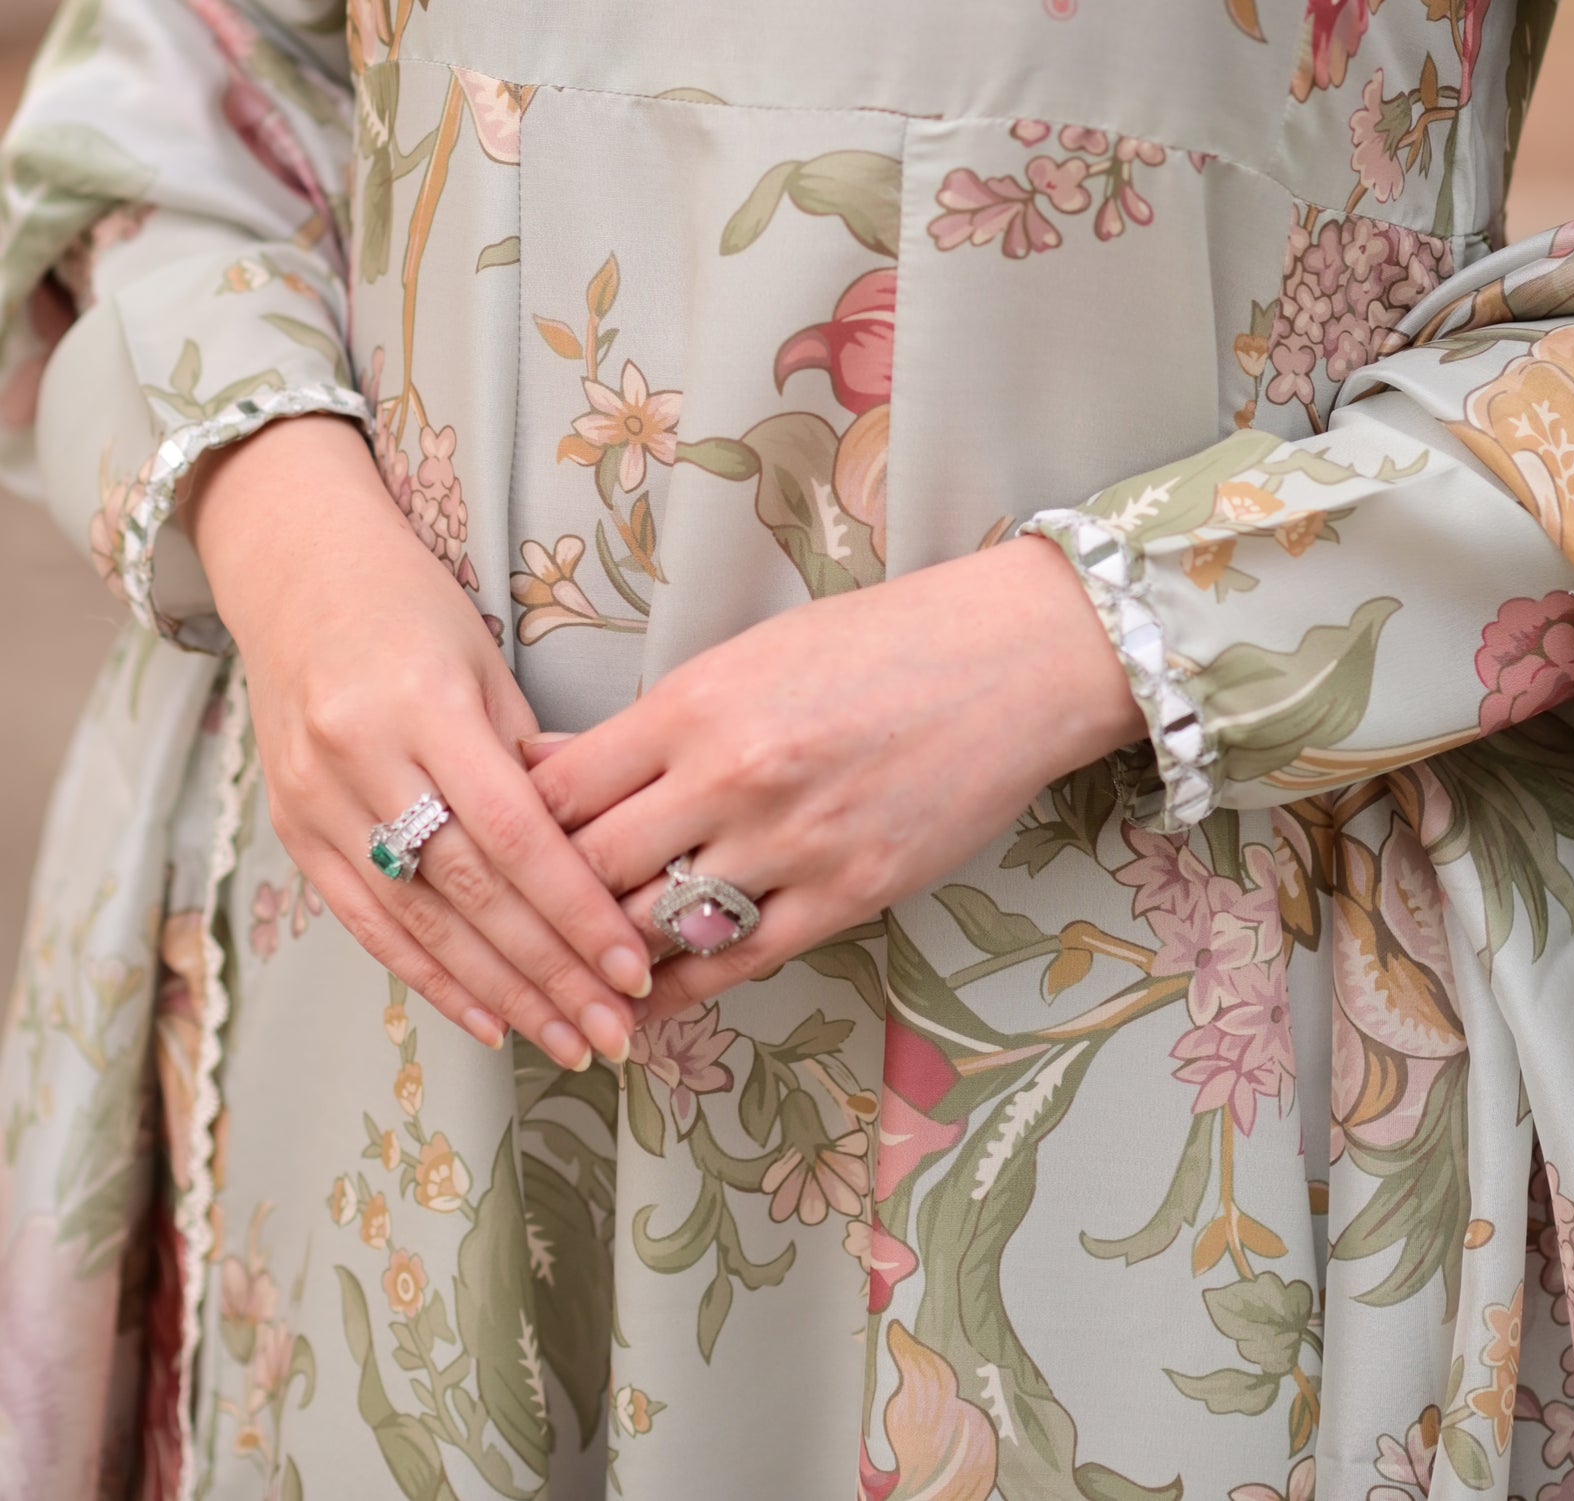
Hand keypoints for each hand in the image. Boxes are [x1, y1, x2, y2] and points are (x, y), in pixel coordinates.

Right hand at [190, 413, 651, 1065]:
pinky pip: (368, 923)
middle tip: (615, 1033)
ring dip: (501, 994)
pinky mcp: (292, 830)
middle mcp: (365, 759)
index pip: (515, 832)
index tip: (632, 967)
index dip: (575, 909)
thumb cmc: (413, 608)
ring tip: (568, 1043)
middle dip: (550, 972)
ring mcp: (318, 801)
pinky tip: (487, 1021)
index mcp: (427, 705)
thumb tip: (603, 852)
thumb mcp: (487, 660)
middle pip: (472, 890)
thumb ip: (534, 759)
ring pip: (421, 922)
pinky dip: (431, 978)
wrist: (295, 572)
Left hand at [526, 536, 1142, 1014]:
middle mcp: (730, 777)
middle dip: (543, 903)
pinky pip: (734, 963)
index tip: (490, 850)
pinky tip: (641, 1003)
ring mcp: (790, 843)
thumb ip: (659, 721)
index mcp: (696, 703)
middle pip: (591, 867)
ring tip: (561, 975)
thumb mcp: (751, 655)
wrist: (1011, 658)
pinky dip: (676, 990)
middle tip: (509, 929)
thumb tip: (560, 766)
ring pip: (652, 926)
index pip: (561, 789)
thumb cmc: (879, 642)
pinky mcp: (846, 894)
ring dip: (602, 955)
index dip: (511, 828)